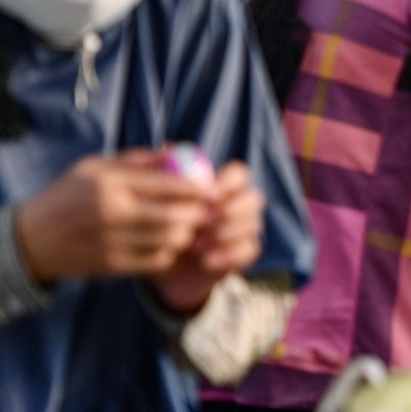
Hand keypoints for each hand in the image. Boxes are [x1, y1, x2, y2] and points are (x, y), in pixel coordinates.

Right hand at [14, 151, 209, 283]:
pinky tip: (168, 243)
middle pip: (176, 216)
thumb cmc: (65, 195)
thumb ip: (136, 160)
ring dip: (186, 234)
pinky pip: (157, 260)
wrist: (30, 240)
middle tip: (206, 211)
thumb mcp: (93, 168)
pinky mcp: (114, 265)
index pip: (167, 183)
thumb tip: (176, 152)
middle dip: (198, 214)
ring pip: (171, 240)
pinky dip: (170, 252)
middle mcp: (113, 213)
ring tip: (188, 226)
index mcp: (109, 183)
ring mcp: (113, 242)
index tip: (214, 189)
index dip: (198, 187)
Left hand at [149, 161, 266, 315]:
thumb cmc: (159, 224)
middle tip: (206, 221)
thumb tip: (167, 147)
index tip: (209, 194)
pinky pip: (250, 249)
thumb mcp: (156, 200)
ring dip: (226, 233)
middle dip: (232, 210)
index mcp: (222, 186)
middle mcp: (238, 205)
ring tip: (197, 244)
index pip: (239, 174)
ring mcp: (244, 229)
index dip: (229, 182)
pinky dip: (228, 255)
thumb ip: (164, 174)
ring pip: (253, 224)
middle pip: (254, 199)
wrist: (161, 263)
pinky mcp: (243, 253)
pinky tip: (205, 260)